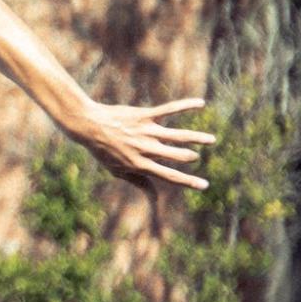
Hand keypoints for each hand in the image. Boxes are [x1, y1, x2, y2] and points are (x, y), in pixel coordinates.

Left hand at [72, 97, 212, 190]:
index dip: (188, 182)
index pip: (170, 176)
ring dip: (197, 138)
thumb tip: (155, 198)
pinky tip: (201, 103)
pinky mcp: (145, 116)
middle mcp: (146, 149)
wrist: (89, 125)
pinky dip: (186, 106)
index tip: (205, 185)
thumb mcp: (118, 170)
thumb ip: (139, 182)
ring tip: (211, 140)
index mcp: (141, 165)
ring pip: (179, 136)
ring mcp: (146, 132)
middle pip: (177, 156)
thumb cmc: (103, 150)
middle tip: (196, 156)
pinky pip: (169, 109)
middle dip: (190, 157)